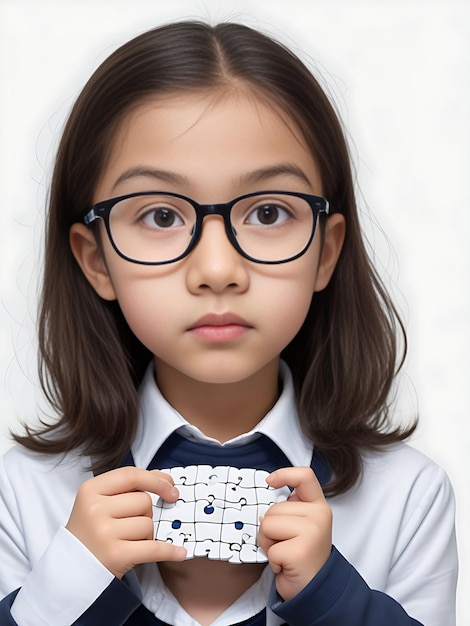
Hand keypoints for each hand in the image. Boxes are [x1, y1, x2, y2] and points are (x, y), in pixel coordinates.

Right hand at [66, 466, 186, 578]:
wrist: (70, 568)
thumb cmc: (90, 530)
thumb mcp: (99, 501)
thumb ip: (128, 486)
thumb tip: (165, 480)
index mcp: (90, 490)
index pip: (131, 475)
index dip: (155, 479)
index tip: (171, 487)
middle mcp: (94, 509)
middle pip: (143, 501)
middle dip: (145, 513)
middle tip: (128, 524)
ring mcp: (104, 533)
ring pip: (148, 523)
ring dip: (146, 533)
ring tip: (128, 540)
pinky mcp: (116, 556)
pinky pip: (153, 548)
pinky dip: (169, 551)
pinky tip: (180, 553)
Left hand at [258, 466, 331, 600]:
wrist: (315, 590)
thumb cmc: (302, 556)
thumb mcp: (301, 525)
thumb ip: (289, 508)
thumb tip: (266, 502)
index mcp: (318, 506)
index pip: (304, 476)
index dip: (284, 474)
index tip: (269, 482)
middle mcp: (319, 515)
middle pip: (274, 508)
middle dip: (270, 528)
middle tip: (286, 544)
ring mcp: (312, 532)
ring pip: (268, 524)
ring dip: (269, 543)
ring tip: (285, 553)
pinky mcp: (300, 551)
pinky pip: (270, 547)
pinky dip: (273, 560)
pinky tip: (286, 565)